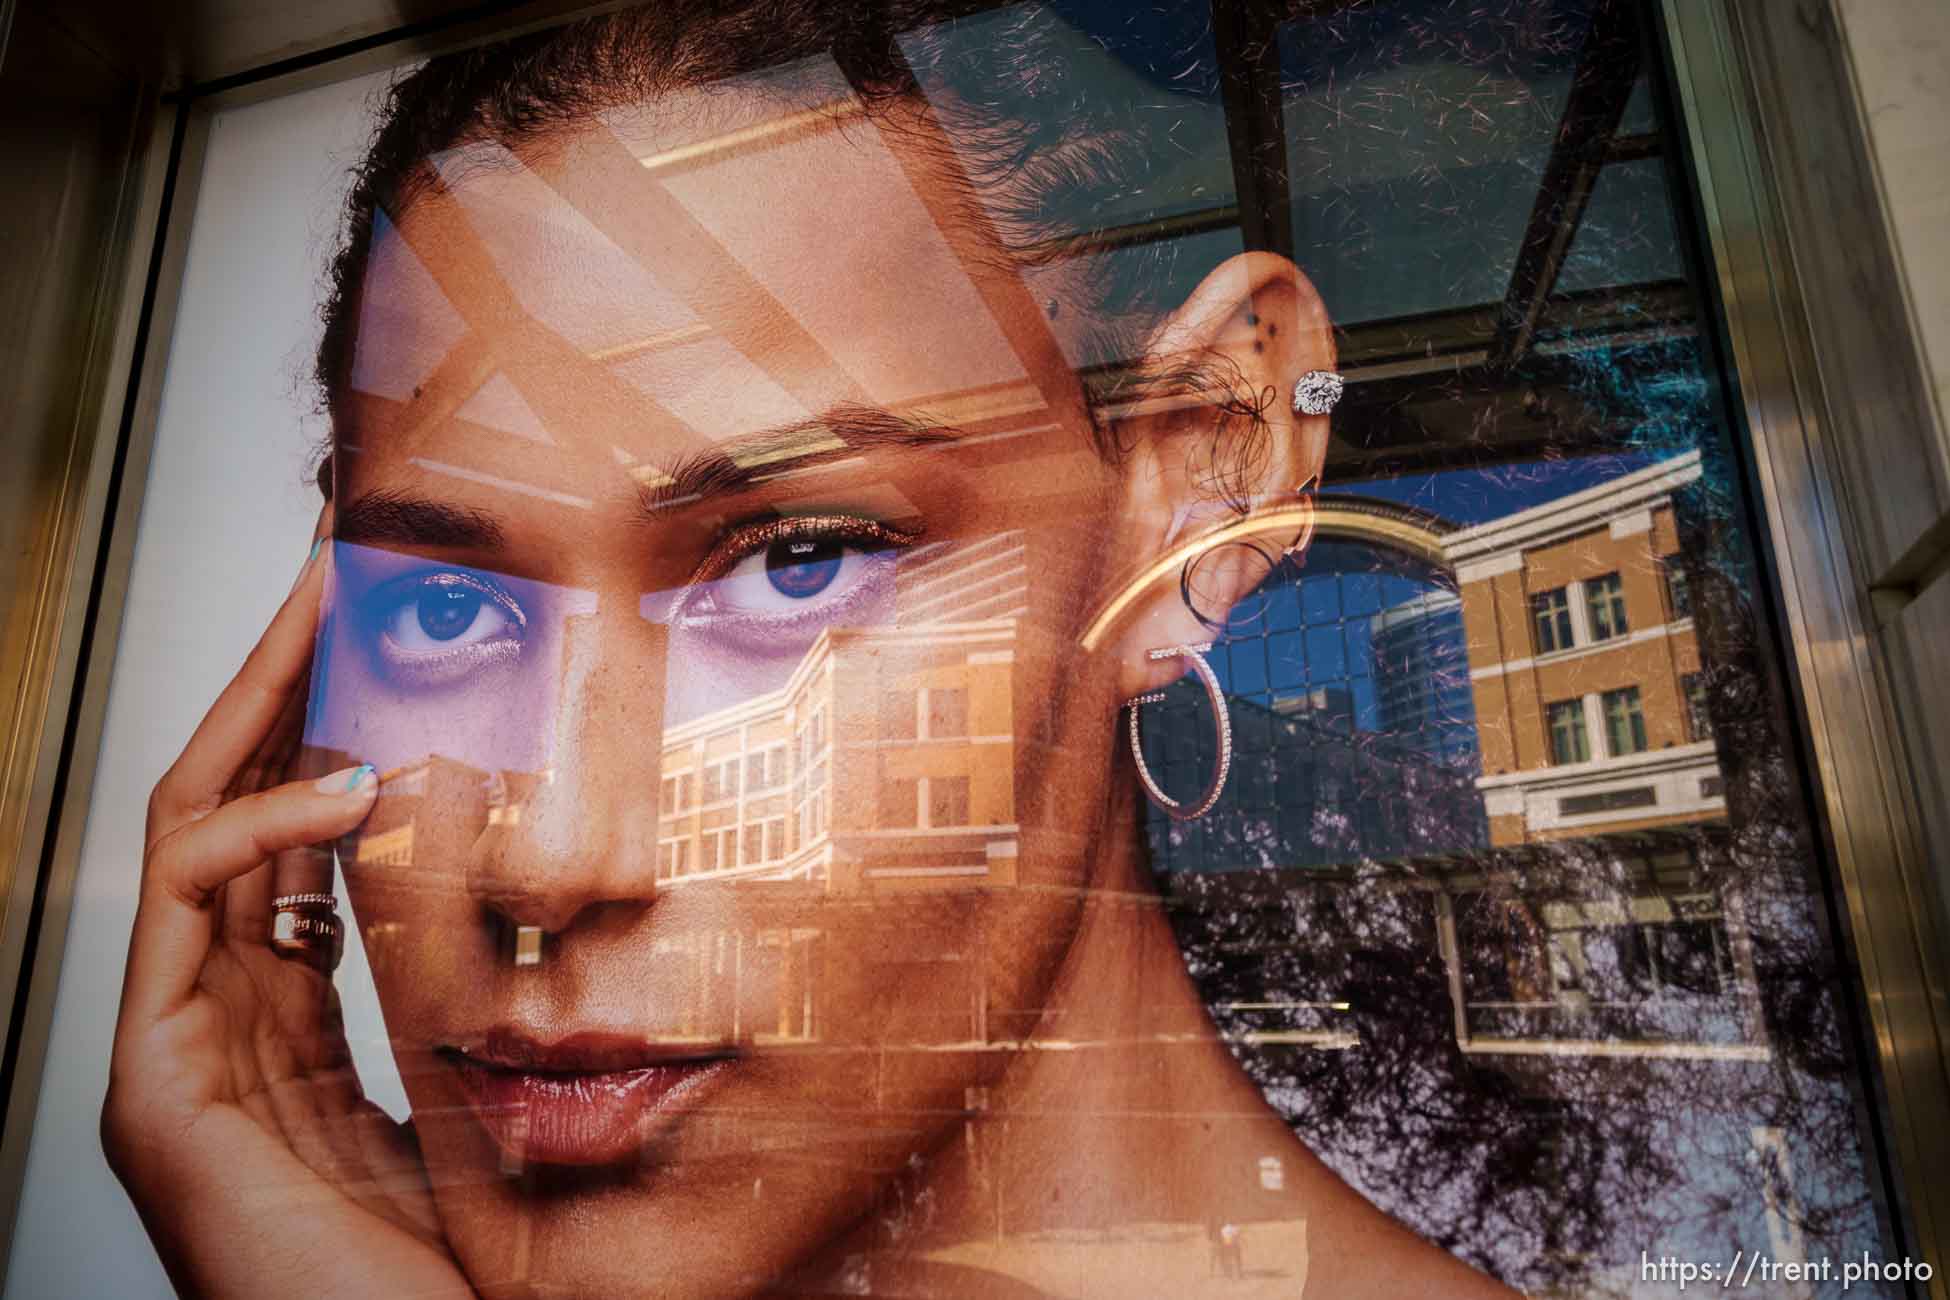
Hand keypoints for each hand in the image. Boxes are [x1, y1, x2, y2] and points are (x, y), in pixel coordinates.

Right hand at [103, 519, 472, 1297]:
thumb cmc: (471, 1258)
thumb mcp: (493, 1080)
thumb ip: (483, 985)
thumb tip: (553, 875)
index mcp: (294, 1024)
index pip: (291, 842)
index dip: (322, 729)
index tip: (382, 636)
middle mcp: (224, 1026)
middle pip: (231, 810)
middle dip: (273, 684)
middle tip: (327, 573)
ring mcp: (178, 1056)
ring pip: (192, 829)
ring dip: (252, 708)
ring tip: (320, 612)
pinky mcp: (154, 1096)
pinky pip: (183, 912)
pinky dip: (256, 830)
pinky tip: (346, 787)